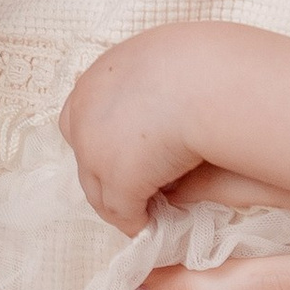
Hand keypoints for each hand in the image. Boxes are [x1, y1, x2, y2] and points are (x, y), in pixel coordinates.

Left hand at [60, 30, 210, 230]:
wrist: (208, 77)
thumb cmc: (204, 62)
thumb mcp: (170, 63)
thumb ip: (158, 86)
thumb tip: (157, 119)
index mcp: (99, 77)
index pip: (81, 114)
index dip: (105, 135)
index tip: (131, 148)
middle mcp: (86, 110)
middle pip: (84, 152)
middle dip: (107, 169)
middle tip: (140, 183)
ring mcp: (95, 146)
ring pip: (97, 187)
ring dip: (121, 200)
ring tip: (148, 211)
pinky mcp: (117, 176)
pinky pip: (121, 210)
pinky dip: (137, 221)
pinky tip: (154, 227)